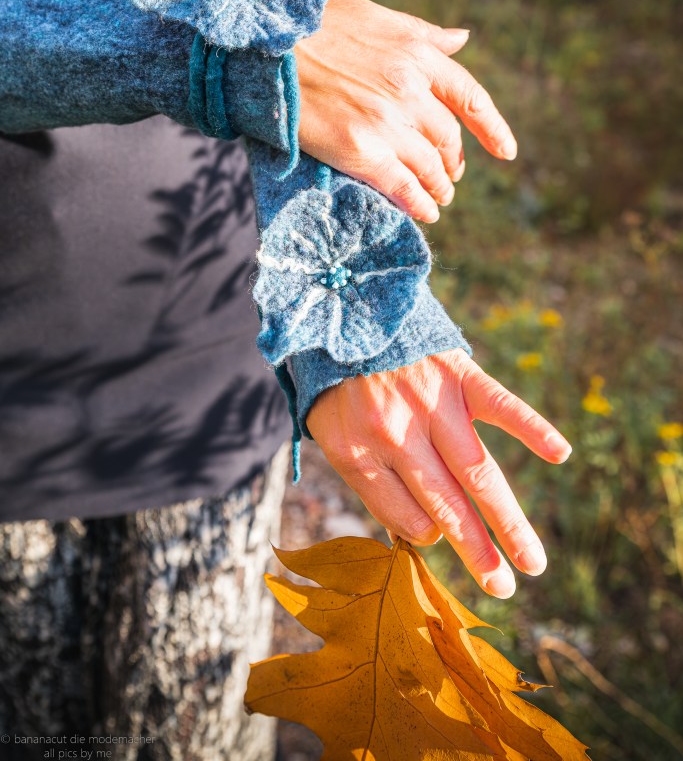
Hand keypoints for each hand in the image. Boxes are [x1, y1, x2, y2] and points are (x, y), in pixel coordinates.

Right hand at [295, 0, 516, 223]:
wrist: (266, 50)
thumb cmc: (315, 26)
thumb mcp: (375, 16)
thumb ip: (423, 33)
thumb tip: (463, 39)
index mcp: (417, 55)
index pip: (470, 97)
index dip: (492, 128)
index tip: (505, 151)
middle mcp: (410, 90)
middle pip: (448, 137)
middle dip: (453, 160)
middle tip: (451, 173)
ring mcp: (388, 123)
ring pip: (430, 165)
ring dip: (439, 185)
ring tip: (439, 195)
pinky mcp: (363, 151)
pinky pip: (404, 186)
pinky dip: (420, 203)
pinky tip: (427, 213)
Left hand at [306, 348, 571, 597]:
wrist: (343, 314)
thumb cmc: (338, 384)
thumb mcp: (329, 435)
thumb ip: (368, 478)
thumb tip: (418, 530)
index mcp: (360, 452)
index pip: (403, 517)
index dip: (425, 535)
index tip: (438, 537)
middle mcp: (398, 434)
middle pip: (445, 506)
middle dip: (477, 553)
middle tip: (503, 590)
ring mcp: (433, 403)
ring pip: (478, 473)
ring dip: (508, 522)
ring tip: (533, 562)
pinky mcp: (459, 373)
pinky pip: (500, 404)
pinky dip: (531, 426)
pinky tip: (560, 453)